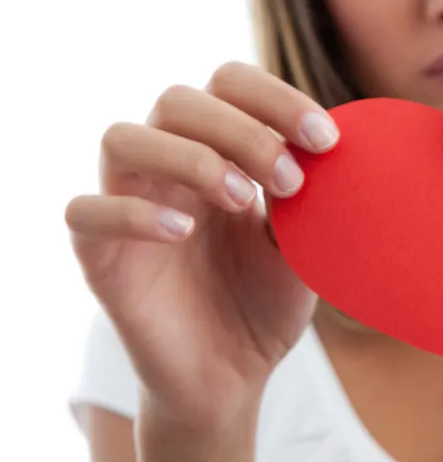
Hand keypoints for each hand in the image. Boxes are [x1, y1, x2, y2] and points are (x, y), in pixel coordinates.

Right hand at [64, 62, 339, 431]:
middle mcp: (168, 168)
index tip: (326, 139)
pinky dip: (132, 212)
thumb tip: (338, 149)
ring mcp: (128, 206)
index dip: (275, 98)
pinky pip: (85, 212)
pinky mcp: (99, 257)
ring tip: (244, 200)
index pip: (229, 84)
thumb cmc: (266, 301)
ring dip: (191, 158)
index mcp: (219, 152)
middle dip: (242, 128)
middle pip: (177, 100)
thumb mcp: (305, 245)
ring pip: (122, 139)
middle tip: (292, 178)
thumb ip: (313, 197)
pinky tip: (182, 231)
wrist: (233, 377)